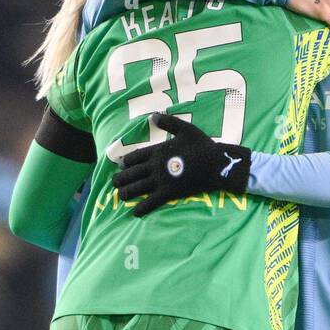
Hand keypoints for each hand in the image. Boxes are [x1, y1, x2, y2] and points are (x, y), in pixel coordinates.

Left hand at [114, 113, 251, 217]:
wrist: (215, 164)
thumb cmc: (202, 146)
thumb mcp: (185, 129)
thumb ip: (168, 122)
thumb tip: (153, 115)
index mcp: (158, 150)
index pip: (135, 157)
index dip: (126, 162)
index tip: (121, 166)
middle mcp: (155, 166)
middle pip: (132, 173)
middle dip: (121, 178)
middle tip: (114, 183)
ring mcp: (161, 180)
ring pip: (137, 187)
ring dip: (126, 192)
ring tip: (120, 195)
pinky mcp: (169, 193)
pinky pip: (151, 202)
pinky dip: (142, 208)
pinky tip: (134, 213)